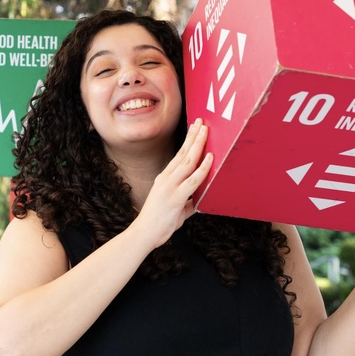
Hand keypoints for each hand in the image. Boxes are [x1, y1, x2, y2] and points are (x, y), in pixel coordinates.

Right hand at [135, 118, 213, 246]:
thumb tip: (200, 199)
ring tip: (206, 131)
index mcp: (164, 178)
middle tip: (202, 122)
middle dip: (194, 136)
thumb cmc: (159, 222)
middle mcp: (166, 178)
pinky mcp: (175, 197)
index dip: (188, 141)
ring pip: (188, 161)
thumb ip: (188, 201)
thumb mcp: (176, 208)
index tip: (195, 128)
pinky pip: (193, 179)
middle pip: (183, 152)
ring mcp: (170, 186)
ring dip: (198, 145)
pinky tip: (210, 157)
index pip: (179, 155)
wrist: (144, 233)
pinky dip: (203, 168)